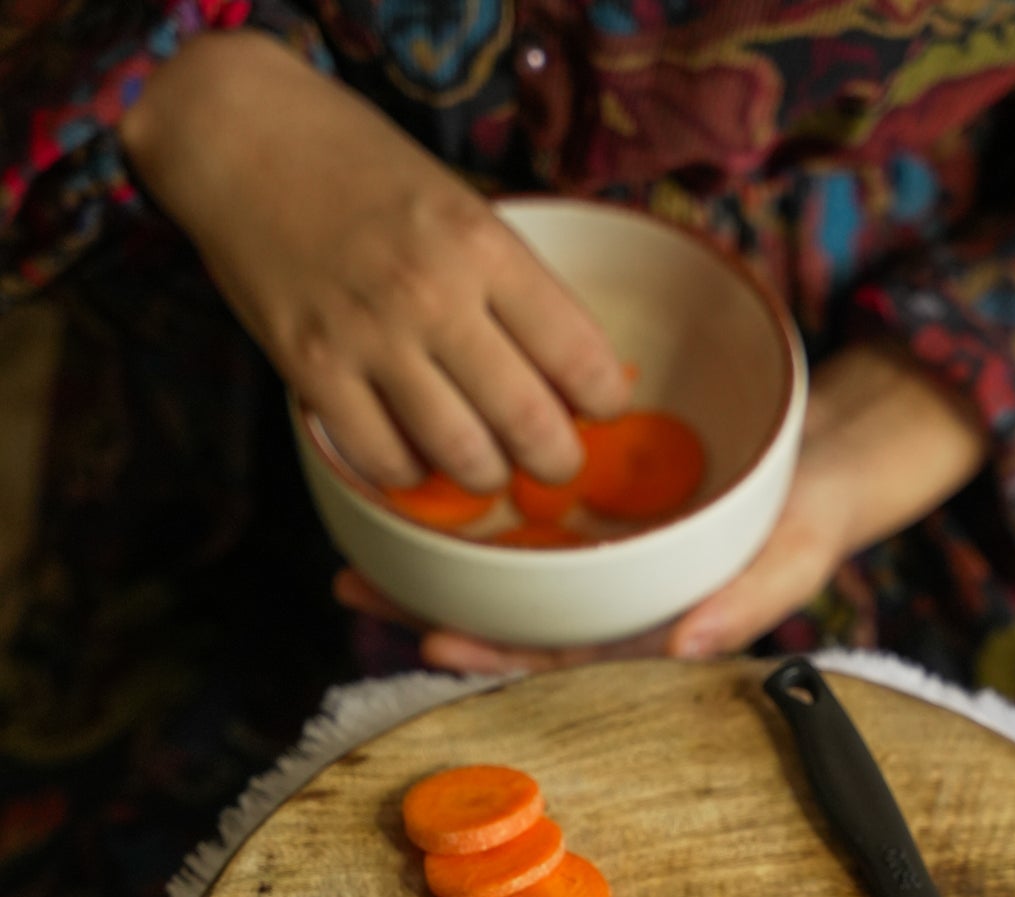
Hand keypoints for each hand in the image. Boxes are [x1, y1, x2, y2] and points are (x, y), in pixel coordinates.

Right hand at [118, 31, 628, 490]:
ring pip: (461, 456)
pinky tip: (416, 456)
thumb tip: (570, 370)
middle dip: (556, 462)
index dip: (604, 402)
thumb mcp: (458, 202)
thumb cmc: (361, 167)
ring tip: (488, 467)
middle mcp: (432, 294)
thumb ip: (509, 280)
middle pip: (529, 423)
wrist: (242, 133)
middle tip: (553, 463)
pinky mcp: (310, 369)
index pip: (580, 355)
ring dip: (487, 476)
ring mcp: (368, 336)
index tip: (598, 410)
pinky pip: (383, 459)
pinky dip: (411, 474)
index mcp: (483, 244)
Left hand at [334, 341, 987, 670]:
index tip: (431, 634)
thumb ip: (746, 602)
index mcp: (645, 629)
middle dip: (430, 606)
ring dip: (430, 563)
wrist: (827, 457)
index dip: (492, 652)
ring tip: (354, 544)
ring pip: (502, 571)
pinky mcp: (589, 508)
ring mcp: (595, 559)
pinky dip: (469, 510)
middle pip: (507, 617)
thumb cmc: (813, 516)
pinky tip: (413, 481)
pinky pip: (520, 516)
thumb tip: (683, 645)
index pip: (558, 655)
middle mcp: (607, 601)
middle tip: (353, 583)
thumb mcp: (795, 557)